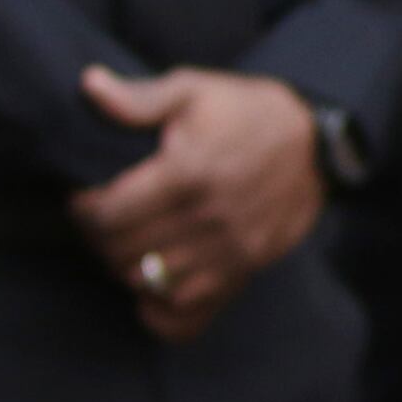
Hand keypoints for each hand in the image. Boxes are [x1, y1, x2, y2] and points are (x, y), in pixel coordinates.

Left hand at [68, 67, 324, 342]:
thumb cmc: (245, 112)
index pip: (108, 215)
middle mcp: (209, 217)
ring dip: (126, 267)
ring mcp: (230, 250)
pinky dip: (159, 310)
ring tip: (129, 244)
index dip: (84, 210)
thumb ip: (139, 97)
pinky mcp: (245, 270)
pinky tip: (152, 287)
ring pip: (148, 283)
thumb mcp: (194, 90)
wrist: (316, 141)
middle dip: (100, 239)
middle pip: (122, 252)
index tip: (86, 198)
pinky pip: (188, 316)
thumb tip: (88, 85)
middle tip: (105, 221)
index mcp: (189, 172)